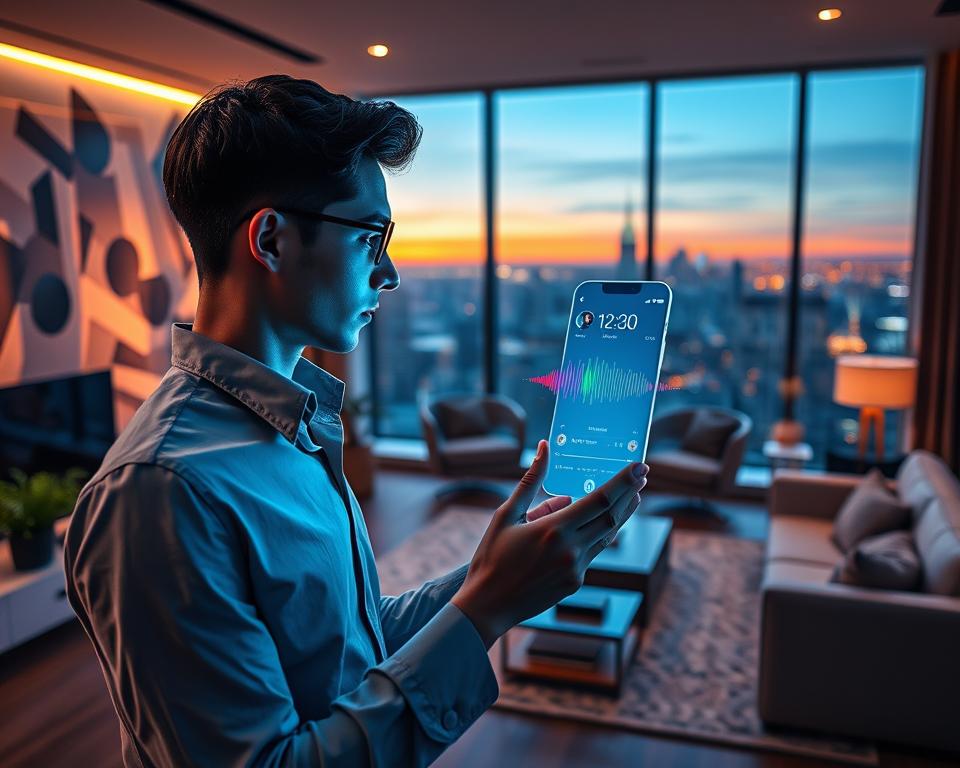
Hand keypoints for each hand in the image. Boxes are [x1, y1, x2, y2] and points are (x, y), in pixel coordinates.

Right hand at [451, 439, 647, 647]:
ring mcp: (576, 569)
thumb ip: (530, 481)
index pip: (600, 500)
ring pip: (608, 535)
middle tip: (643, 474)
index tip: (639, 466)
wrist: (488, 605)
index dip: (623, 482)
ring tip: (634, 495)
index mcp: (553, 530)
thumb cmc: (491, 557)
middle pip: (612, 516)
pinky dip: (603, 533)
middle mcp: (570, 550)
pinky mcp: (576, 582)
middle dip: (630, 492)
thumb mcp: (506, 514)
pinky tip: (606, 522)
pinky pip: (594, 551)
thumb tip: (545, 447)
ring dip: (623, 513)